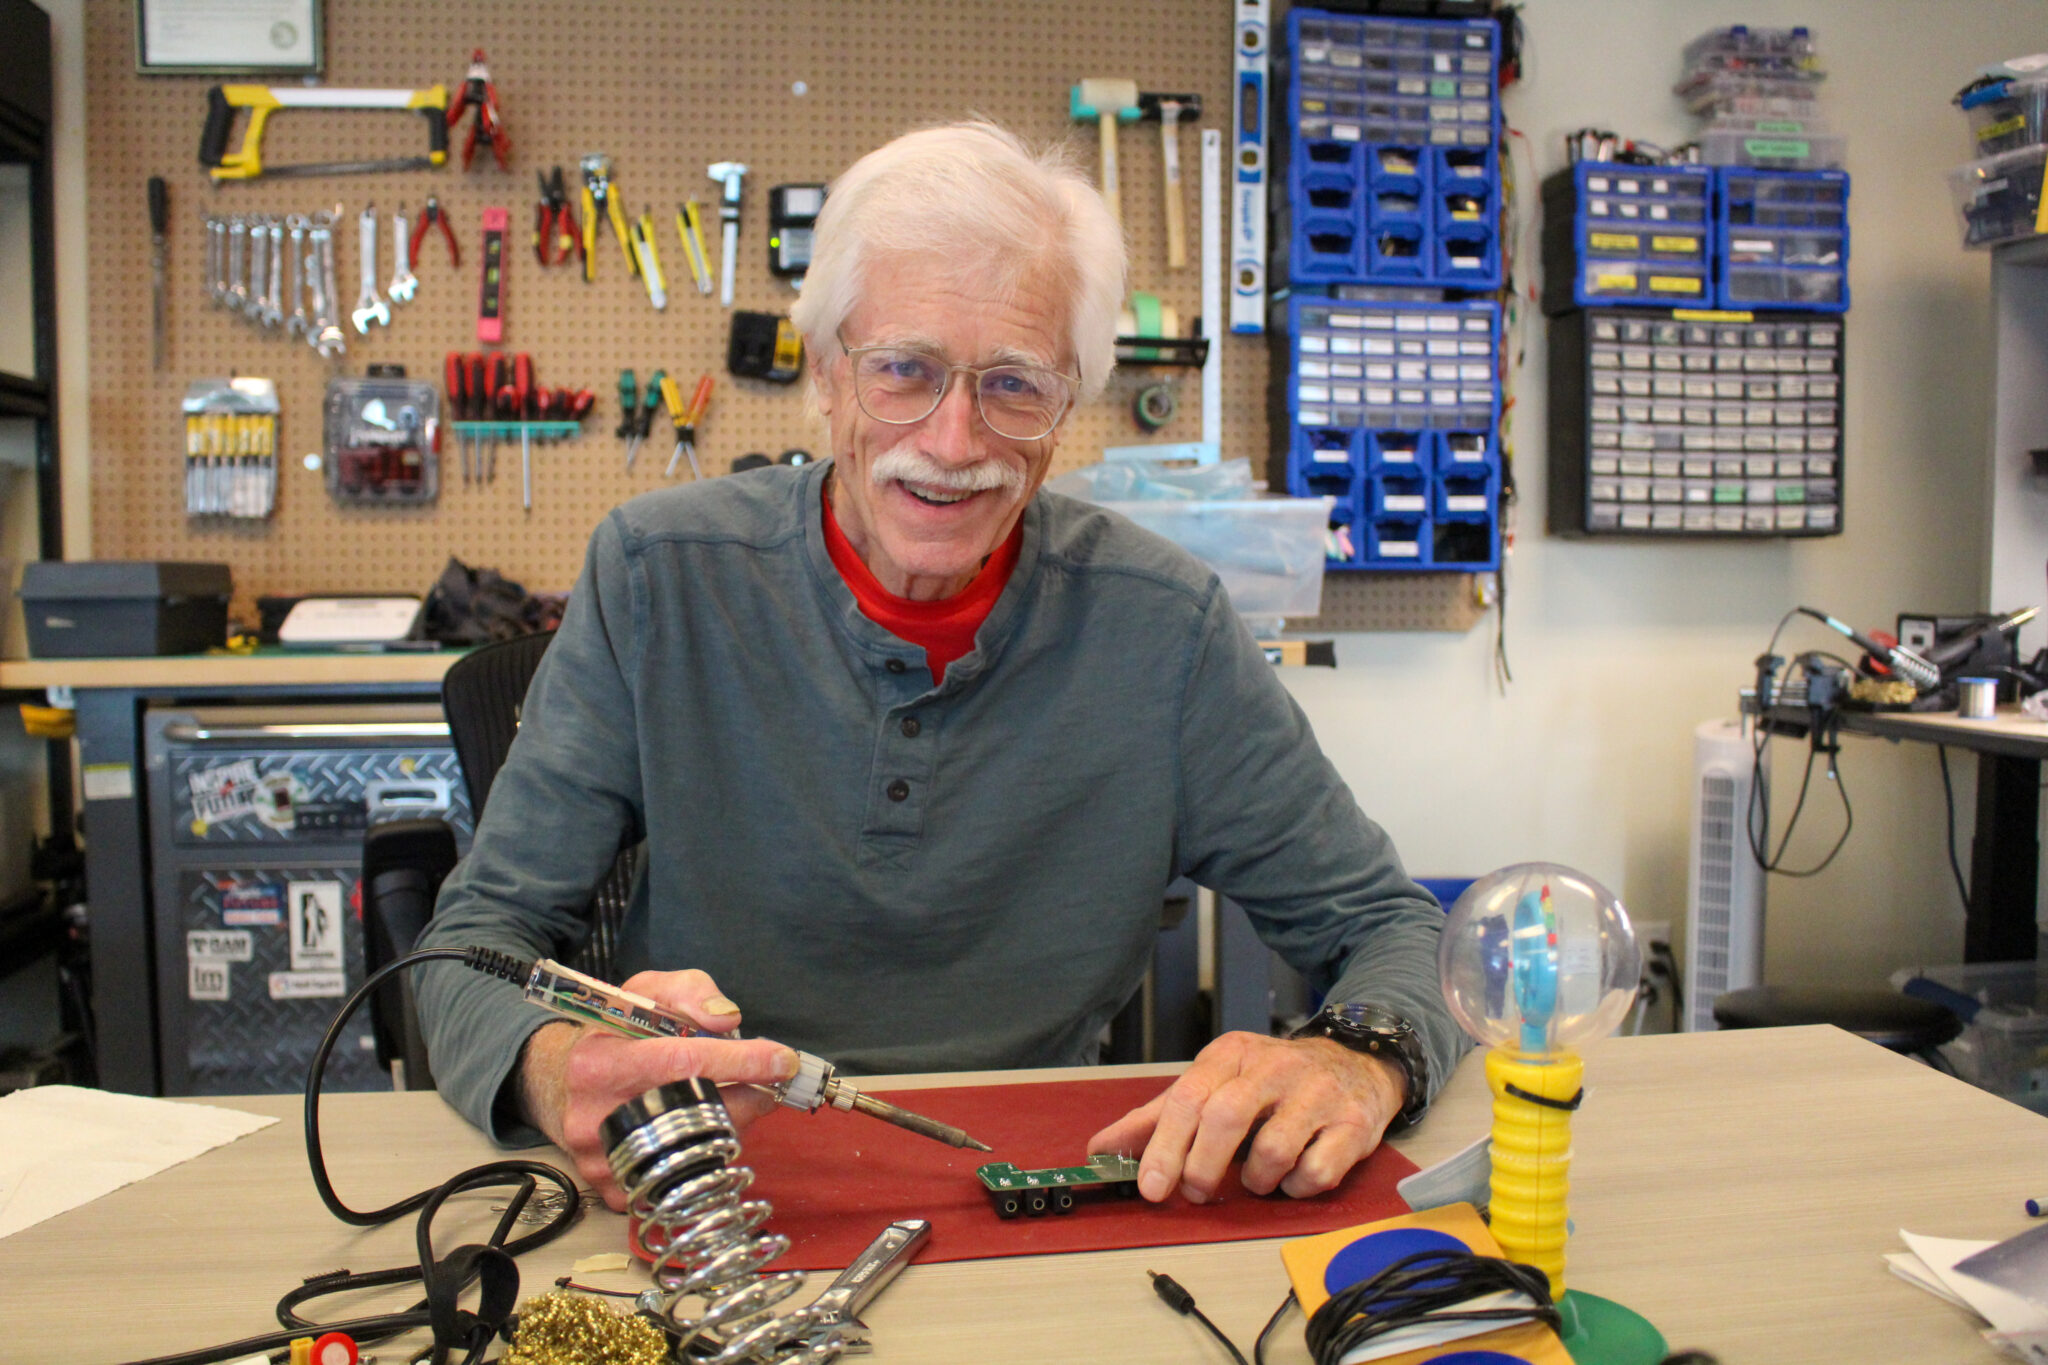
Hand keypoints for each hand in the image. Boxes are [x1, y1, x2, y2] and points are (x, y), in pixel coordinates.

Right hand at [518, 968, 799, 1209]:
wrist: (561, 1086)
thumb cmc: (615, 1034)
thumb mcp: (647, 993)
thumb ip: (690, 992)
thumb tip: (728, 1021)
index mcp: (598, 1063)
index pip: (683, 1063)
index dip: (741, 1061)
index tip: (783, 1061)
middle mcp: (595, 1119)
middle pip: (697, 1115)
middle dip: (747, 1097)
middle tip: (766, 1083)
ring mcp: (603, 1163)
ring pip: (698, 1152)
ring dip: (732, 1125)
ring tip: (732, 1099)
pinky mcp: (614, 1194)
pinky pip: (683, 1178)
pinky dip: (707, 1153)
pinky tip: (703, 1128)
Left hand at [1086, 1032, 1407, 1203]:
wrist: (1354, 1065)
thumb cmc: (1272, 1082)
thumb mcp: (1215, 1084)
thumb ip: (1158, 1117)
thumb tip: (1100, 1148)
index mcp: (1232, 1054)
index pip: (1188, 1097)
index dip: (1165, 1146)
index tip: (1150, 1187)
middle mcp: (1275, 1067)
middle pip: (1225, 1118)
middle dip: (1202, 1166)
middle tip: (1195, 1191)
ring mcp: (1317, 1094)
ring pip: (1273, 1151)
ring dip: (1255, 1181)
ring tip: (1255, 1179)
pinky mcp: (1353, 1125)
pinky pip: (1315, 1173)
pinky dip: (1295, 1187)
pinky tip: (1292, 1177)